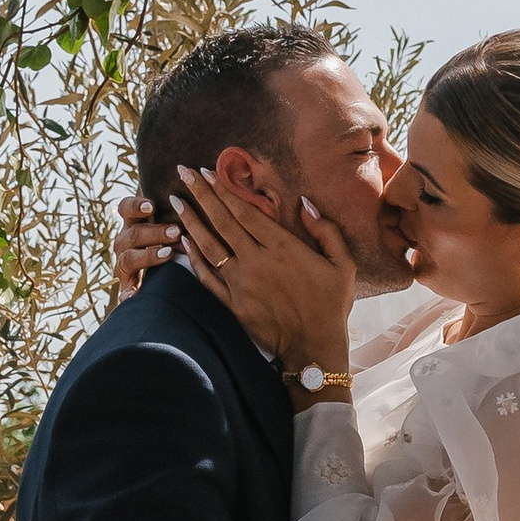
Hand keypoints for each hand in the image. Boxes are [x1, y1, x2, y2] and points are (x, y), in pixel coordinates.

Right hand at [112, 193, 179, 301]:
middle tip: (176, 231)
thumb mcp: (177, 223)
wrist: (172, 277)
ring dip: (148, 255)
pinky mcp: (129, 287)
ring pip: (127, 259)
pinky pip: (124, 292)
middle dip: (153, 232)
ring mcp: (125, 265)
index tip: (152, 205)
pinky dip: (128, 294)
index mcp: (134, 223)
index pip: (125, 208)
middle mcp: (126, 242)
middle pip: (131, 234)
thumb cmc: (178, 241)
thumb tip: (203, 178)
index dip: (135, 206)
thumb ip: (182, 208)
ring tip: (168, 254)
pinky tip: (133, 297)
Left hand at [172, 163, 355, 376]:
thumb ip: (326, 231)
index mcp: (283, 248)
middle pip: (222, 222)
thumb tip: (305, 203)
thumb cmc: (332, 305)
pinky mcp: (233, 305)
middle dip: (200, 195)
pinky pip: (207, 278)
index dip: (223, 190)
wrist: (315, 348)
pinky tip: (184, 241)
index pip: (245, 212)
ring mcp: (241, 284)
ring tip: (175, 201)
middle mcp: (257, 262)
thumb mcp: (343, 265)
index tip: (207, 172)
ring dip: (191, 221)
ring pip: (209, 246)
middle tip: (183, 173)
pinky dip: (194, 258)